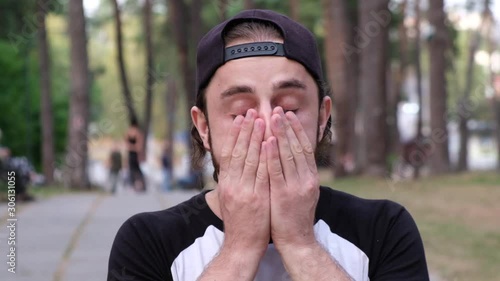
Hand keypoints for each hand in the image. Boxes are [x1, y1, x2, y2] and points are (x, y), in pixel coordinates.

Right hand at [217, 109, 269, 257]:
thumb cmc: (239, 220)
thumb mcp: (230, 197)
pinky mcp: (256, 198)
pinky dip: (265, 155)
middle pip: (239, 151)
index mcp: (225, 182)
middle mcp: (232, 184)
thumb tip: (236, 161)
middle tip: (252, 112)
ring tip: (261, 119)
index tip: (241, 118)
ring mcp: (244, 191)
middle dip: (246, 130)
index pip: (229, 153)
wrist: (242, 244)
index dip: (235, 134)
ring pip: (250, 158)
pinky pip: (261, 173)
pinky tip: (269, 141)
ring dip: (256, 137)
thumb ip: (233, 178)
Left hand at [266, 107, 319, 251]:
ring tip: (272, 118)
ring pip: (288, 155)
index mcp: (311, 177)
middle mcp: (306, 179)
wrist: (297, 241)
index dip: (296, 130)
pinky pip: (276, 171)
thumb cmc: (295, 216)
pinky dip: (272, 155)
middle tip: (278, 110)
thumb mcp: (303, 192)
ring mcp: (296, 187)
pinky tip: (267, 142)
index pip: (304, 148)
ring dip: (279, 135)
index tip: (288, 115)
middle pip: (297, 147)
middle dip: (287, 127)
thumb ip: (299, 174)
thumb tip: (293, 156)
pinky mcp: (283, 195)